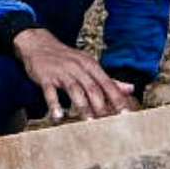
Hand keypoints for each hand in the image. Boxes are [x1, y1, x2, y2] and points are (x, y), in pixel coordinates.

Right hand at [9, 27, 137, 121]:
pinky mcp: (46, 77)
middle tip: (108, 124)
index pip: (107, 84)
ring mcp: (61, 72)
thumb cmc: (67, 59)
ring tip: (89, 122)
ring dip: (82, 106)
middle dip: (102, 106)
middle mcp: (78, 67)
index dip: (117, 99)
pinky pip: (50, 92)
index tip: (126, 114)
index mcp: (90, 65)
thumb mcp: (89, 65)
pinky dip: (54, 104)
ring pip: (75, 90)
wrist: (39, 44)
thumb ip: (109, 79)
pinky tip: (58, 116)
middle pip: (93, 88)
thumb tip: (130, 89)